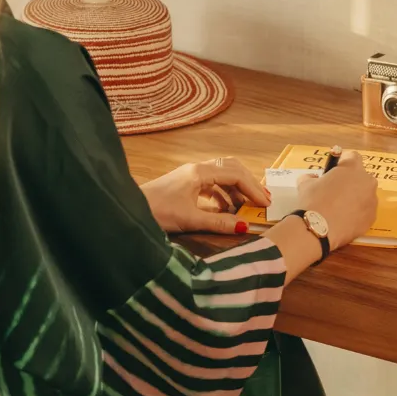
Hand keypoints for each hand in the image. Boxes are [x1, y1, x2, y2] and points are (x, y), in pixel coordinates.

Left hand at [141, 157, 269, 233]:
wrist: (131, 209)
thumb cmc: (157, 212)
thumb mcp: (190, 220)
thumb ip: (219, 222)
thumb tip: (244, 226)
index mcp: (199, 173)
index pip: (236, 174)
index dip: (253, 189)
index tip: (265, 204)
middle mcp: (197, 169)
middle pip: (232, 169)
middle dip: (249, 184)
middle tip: (263, 201)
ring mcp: (191, 174)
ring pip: (222, 175)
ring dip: (237, 189)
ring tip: (247, 207)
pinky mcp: (186, 183)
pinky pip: (212, 183)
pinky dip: (224, 194)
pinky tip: (227, 209)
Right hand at [296, 151, 377, 248]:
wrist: (319, 228)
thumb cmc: (313, 201)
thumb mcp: (305, 184)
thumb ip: (311, 176)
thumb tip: (313, 178)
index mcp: (352, 167)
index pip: (352, 156)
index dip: (343, 162)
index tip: (335, 170)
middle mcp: (367, 181)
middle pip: (361, 176)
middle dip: (351, 181)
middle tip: (336, 191)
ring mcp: (372, 200)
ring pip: (365, 195)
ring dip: (356, 198)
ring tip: (340, 209)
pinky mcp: (372, 217)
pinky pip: (365, 211)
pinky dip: (357, 214)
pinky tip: (344, 220)